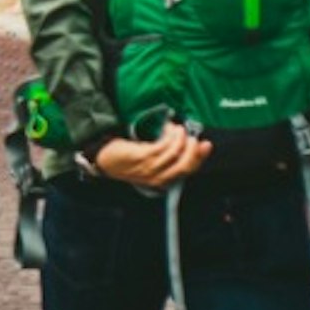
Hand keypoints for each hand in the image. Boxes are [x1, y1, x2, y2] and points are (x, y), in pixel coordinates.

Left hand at [92, 123, 210, 189]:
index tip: (206, 144)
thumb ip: (166, 156)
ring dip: (180, 139)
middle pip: (184, 166)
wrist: (103, 158)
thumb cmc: (128, 158)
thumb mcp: (150, 161)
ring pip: (174, 154)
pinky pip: (163, 147)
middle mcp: (157, 178)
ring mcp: (149, 169)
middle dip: (193, 150)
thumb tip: (185, 142)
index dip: (199, 158)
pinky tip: (170, 128)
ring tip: (179, 129)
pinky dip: (170, 136)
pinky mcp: (141, 157)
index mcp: (162, 180)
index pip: (187, 171)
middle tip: (194, 137)